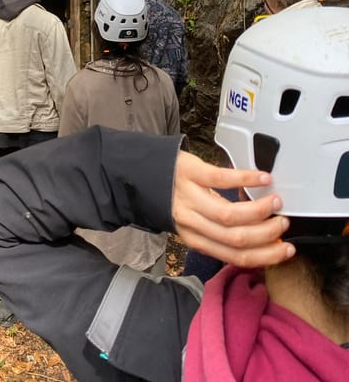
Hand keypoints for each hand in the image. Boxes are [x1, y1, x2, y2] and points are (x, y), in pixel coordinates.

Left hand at [171, 151, 294, 267]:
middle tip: (283, 224)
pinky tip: (263, 178)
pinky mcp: (191, 172)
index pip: (234, 256)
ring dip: (259, 211)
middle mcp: (191, 222)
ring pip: (229, 215)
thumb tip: (259, 239)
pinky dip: (246, 179)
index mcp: (195, 238)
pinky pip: (222, 178)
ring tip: (276, 202)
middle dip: (266, 235)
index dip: (264, 256)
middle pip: (235, 239)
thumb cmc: (173, 198)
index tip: (286, 250)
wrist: (144, 173)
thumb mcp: (194, 221)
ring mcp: (190, 197)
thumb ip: (219, 232)